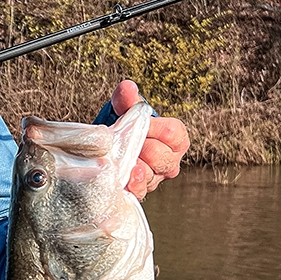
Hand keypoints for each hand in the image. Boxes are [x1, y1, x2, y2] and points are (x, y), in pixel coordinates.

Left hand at [110, 80, 189, 198]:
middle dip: (143, 148)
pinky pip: (140, 191)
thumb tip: (127, 88)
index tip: (140, 124)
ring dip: (134, 166)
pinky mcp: (140, 191)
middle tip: (126, 142)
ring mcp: (156, 178)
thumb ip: (128, 100)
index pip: (173, 134)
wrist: (105, 148)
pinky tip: (125, 177)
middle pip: (163, 158)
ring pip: (151, 175)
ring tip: (122, 157)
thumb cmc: (123, 126)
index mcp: (175, 139)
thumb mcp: (124, 110)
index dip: (154, 128)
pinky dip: (132, 184)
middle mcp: (170, 161)